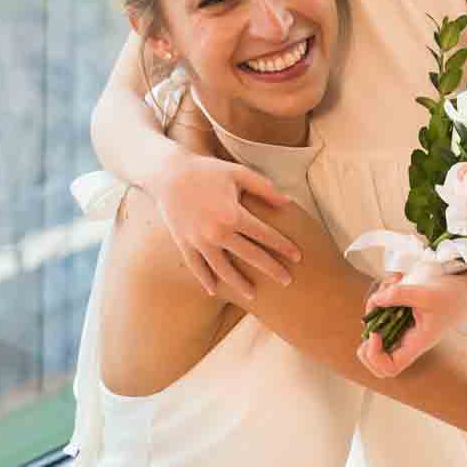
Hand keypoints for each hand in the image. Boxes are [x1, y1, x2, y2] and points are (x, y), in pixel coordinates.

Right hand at [157, 153, 301, 299]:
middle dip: (271, 270)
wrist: (168, 173)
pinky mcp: (184, 244)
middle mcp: (217, 232)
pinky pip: (197, 267)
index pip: (265, 235)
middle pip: (250, 257)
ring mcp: (199, 241)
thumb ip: (264, 188)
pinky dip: (205, 280)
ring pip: (223, 270)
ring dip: (239, 284)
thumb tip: (289, 202)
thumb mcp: (238, 173)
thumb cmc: (208, 171)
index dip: (283, 246)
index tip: (298, 257)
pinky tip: (216, 291)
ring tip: (253, 295)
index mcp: (233, 214)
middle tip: (287, 281)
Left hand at [358, 261, 466, 377]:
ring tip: (390, 285)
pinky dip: (384, 293)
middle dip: (367, 336)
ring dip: (376, 305)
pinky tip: (396, 279)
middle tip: (372, 316)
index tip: (376, 334)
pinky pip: (384, 308)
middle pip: (377, 357)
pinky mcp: (404, 312)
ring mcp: (405, 326)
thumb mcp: (427, 292)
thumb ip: (399, 295)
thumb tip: (376, 300)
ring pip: (378, 326)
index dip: (375, 356)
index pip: (389, 367)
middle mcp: (408, 338)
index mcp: (416, 343)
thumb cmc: (453, 295)